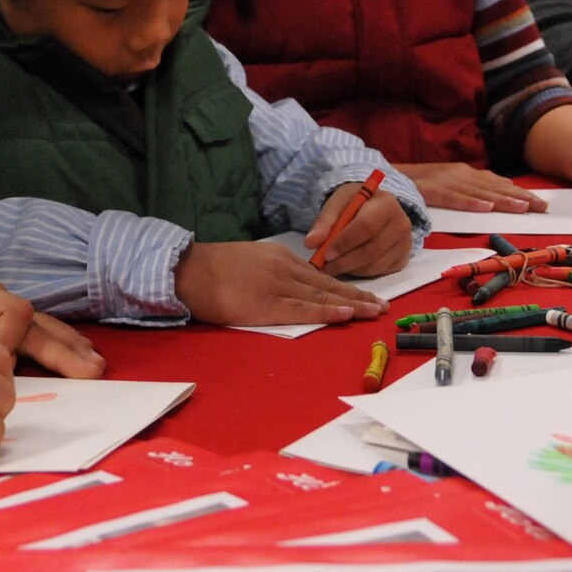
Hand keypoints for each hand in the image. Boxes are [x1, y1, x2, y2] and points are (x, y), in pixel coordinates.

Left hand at [0, 270, 105, 377]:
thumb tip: (0, 361)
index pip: (16, 317)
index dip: (11, 345)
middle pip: (39, 323)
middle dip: (65, 348)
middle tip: (93, 371)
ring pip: (41, 324)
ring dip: (68, 345)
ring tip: (95, 363)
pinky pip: (31, 329)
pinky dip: (54, 340)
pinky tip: (74, 352)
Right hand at [174, 241, 386, 325]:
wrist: (188, 271)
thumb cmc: (212, 270)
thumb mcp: (250, 261)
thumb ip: (272, 272)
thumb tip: (291, 287)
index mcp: (279, 257)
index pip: (320, 275)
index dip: (345, 287)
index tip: (366, 295)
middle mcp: (284, 267)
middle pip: (328, 284)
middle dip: (358, 296)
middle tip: (383, 305)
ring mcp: (277, 285)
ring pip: (323, 296)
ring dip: (353, 305)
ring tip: (375, 311)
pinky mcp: (267, 304)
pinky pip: (304, 310)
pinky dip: (328, 312)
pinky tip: (347, 314)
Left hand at [303, 181, 414, 276]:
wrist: (375, 207)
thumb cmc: (355, 203)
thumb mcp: (338, 203)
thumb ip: (324, 221)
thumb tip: (310, 243)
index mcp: (386, 203)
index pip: (366, 226)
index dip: (344, 242)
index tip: (326, 253)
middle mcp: (401, 224)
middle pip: (371, 250)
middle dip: (344, 261)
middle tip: (324, 267)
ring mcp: (405, 244)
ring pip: (374, 265)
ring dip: (350, 269)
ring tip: (332, 266)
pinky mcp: (403, 259)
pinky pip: (379, 272)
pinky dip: (360, 272)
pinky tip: (348, 266)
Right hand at [396, 161, 547, 214]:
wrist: (387, 174)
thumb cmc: (418, 183)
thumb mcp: (447, 184)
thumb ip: (469, 190)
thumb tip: (494, 200)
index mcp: (464, 173)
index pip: (497, 182)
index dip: (519, 192)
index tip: (539, 202)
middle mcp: (459, 174)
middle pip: (493, 186)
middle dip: (519, 196)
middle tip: (541, 207)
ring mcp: (445, 180)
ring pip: (478, 192)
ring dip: (502, 199)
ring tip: (522, 207)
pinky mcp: (431, 190)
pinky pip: (453, 197)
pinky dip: (470, 202)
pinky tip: (485, 206)